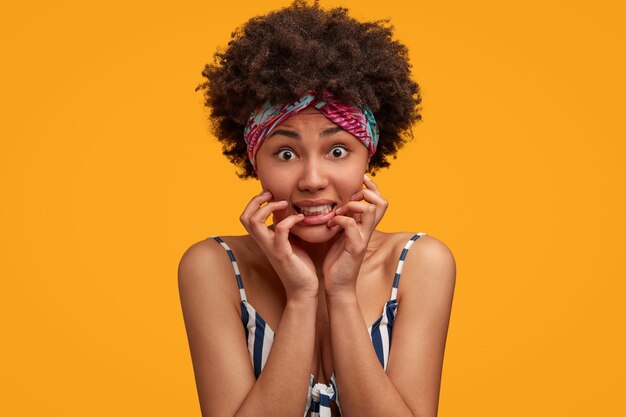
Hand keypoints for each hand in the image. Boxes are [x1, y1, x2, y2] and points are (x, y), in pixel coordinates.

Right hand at [240, 190, 318, 299]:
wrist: (303, 288)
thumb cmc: (299, 265)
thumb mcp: (290, 241)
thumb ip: (286, 227)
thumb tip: (291, 210)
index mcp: (263, 239)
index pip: (246, 217)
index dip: (254, 202)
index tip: (271, 195)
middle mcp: (263, 243)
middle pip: (244, 217)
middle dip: (256, 201)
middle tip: (272, 195)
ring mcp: (271, 248)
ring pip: (254, 222)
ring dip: (268, 207)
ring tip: (285, 204)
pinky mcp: (282, 253)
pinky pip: (279, 231)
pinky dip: (289, 220)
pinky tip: (301, 218)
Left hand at [322, 175, 388, 295]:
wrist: (337, 285)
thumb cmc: (338, 261)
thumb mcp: (341, 236)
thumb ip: (344, 221)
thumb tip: (338, 205)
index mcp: (365, 227)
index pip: (379, 202)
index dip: (373, 188)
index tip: (361, 180)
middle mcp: (368, 231)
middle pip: (382, 203)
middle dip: (367, 193)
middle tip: (351, 198)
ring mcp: (363, 239)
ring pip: (370, 211)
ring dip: (352, 206)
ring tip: (339, 212)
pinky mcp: (355, 248)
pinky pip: (351, 225)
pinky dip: (339, 220)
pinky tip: (330, 225)